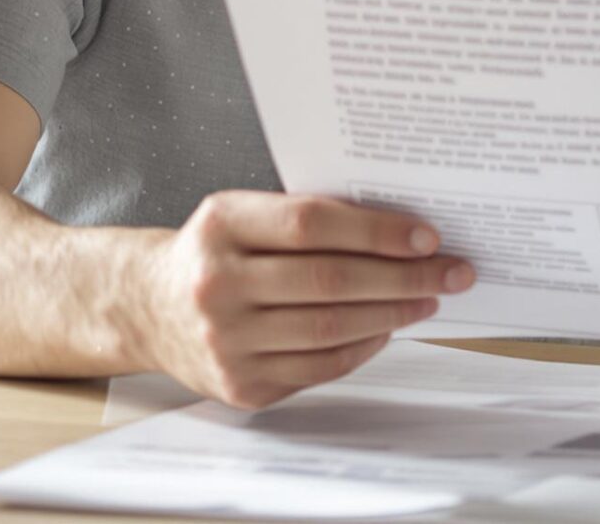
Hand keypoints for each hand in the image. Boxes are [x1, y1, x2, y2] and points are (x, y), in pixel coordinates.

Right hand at [134, 190, 473, 409]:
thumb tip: (401, 231)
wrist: (147, 308)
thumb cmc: (214, 253)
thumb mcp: (241, 215)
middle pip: (330, 280)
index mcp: (221, 225)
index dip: (377, 230)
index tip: (427, 236)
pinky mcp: (240, 385)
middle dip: (404, 277)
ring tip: (428, 299)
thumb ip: (304, 217)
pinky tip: (388, 328)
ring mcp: (226, 341)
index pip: (311, 223)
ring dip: (393, 313)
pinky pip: (320, 367)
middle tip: (451, 272)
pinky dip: (363, 347)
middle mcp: (217, 284)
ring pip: (330, 329)